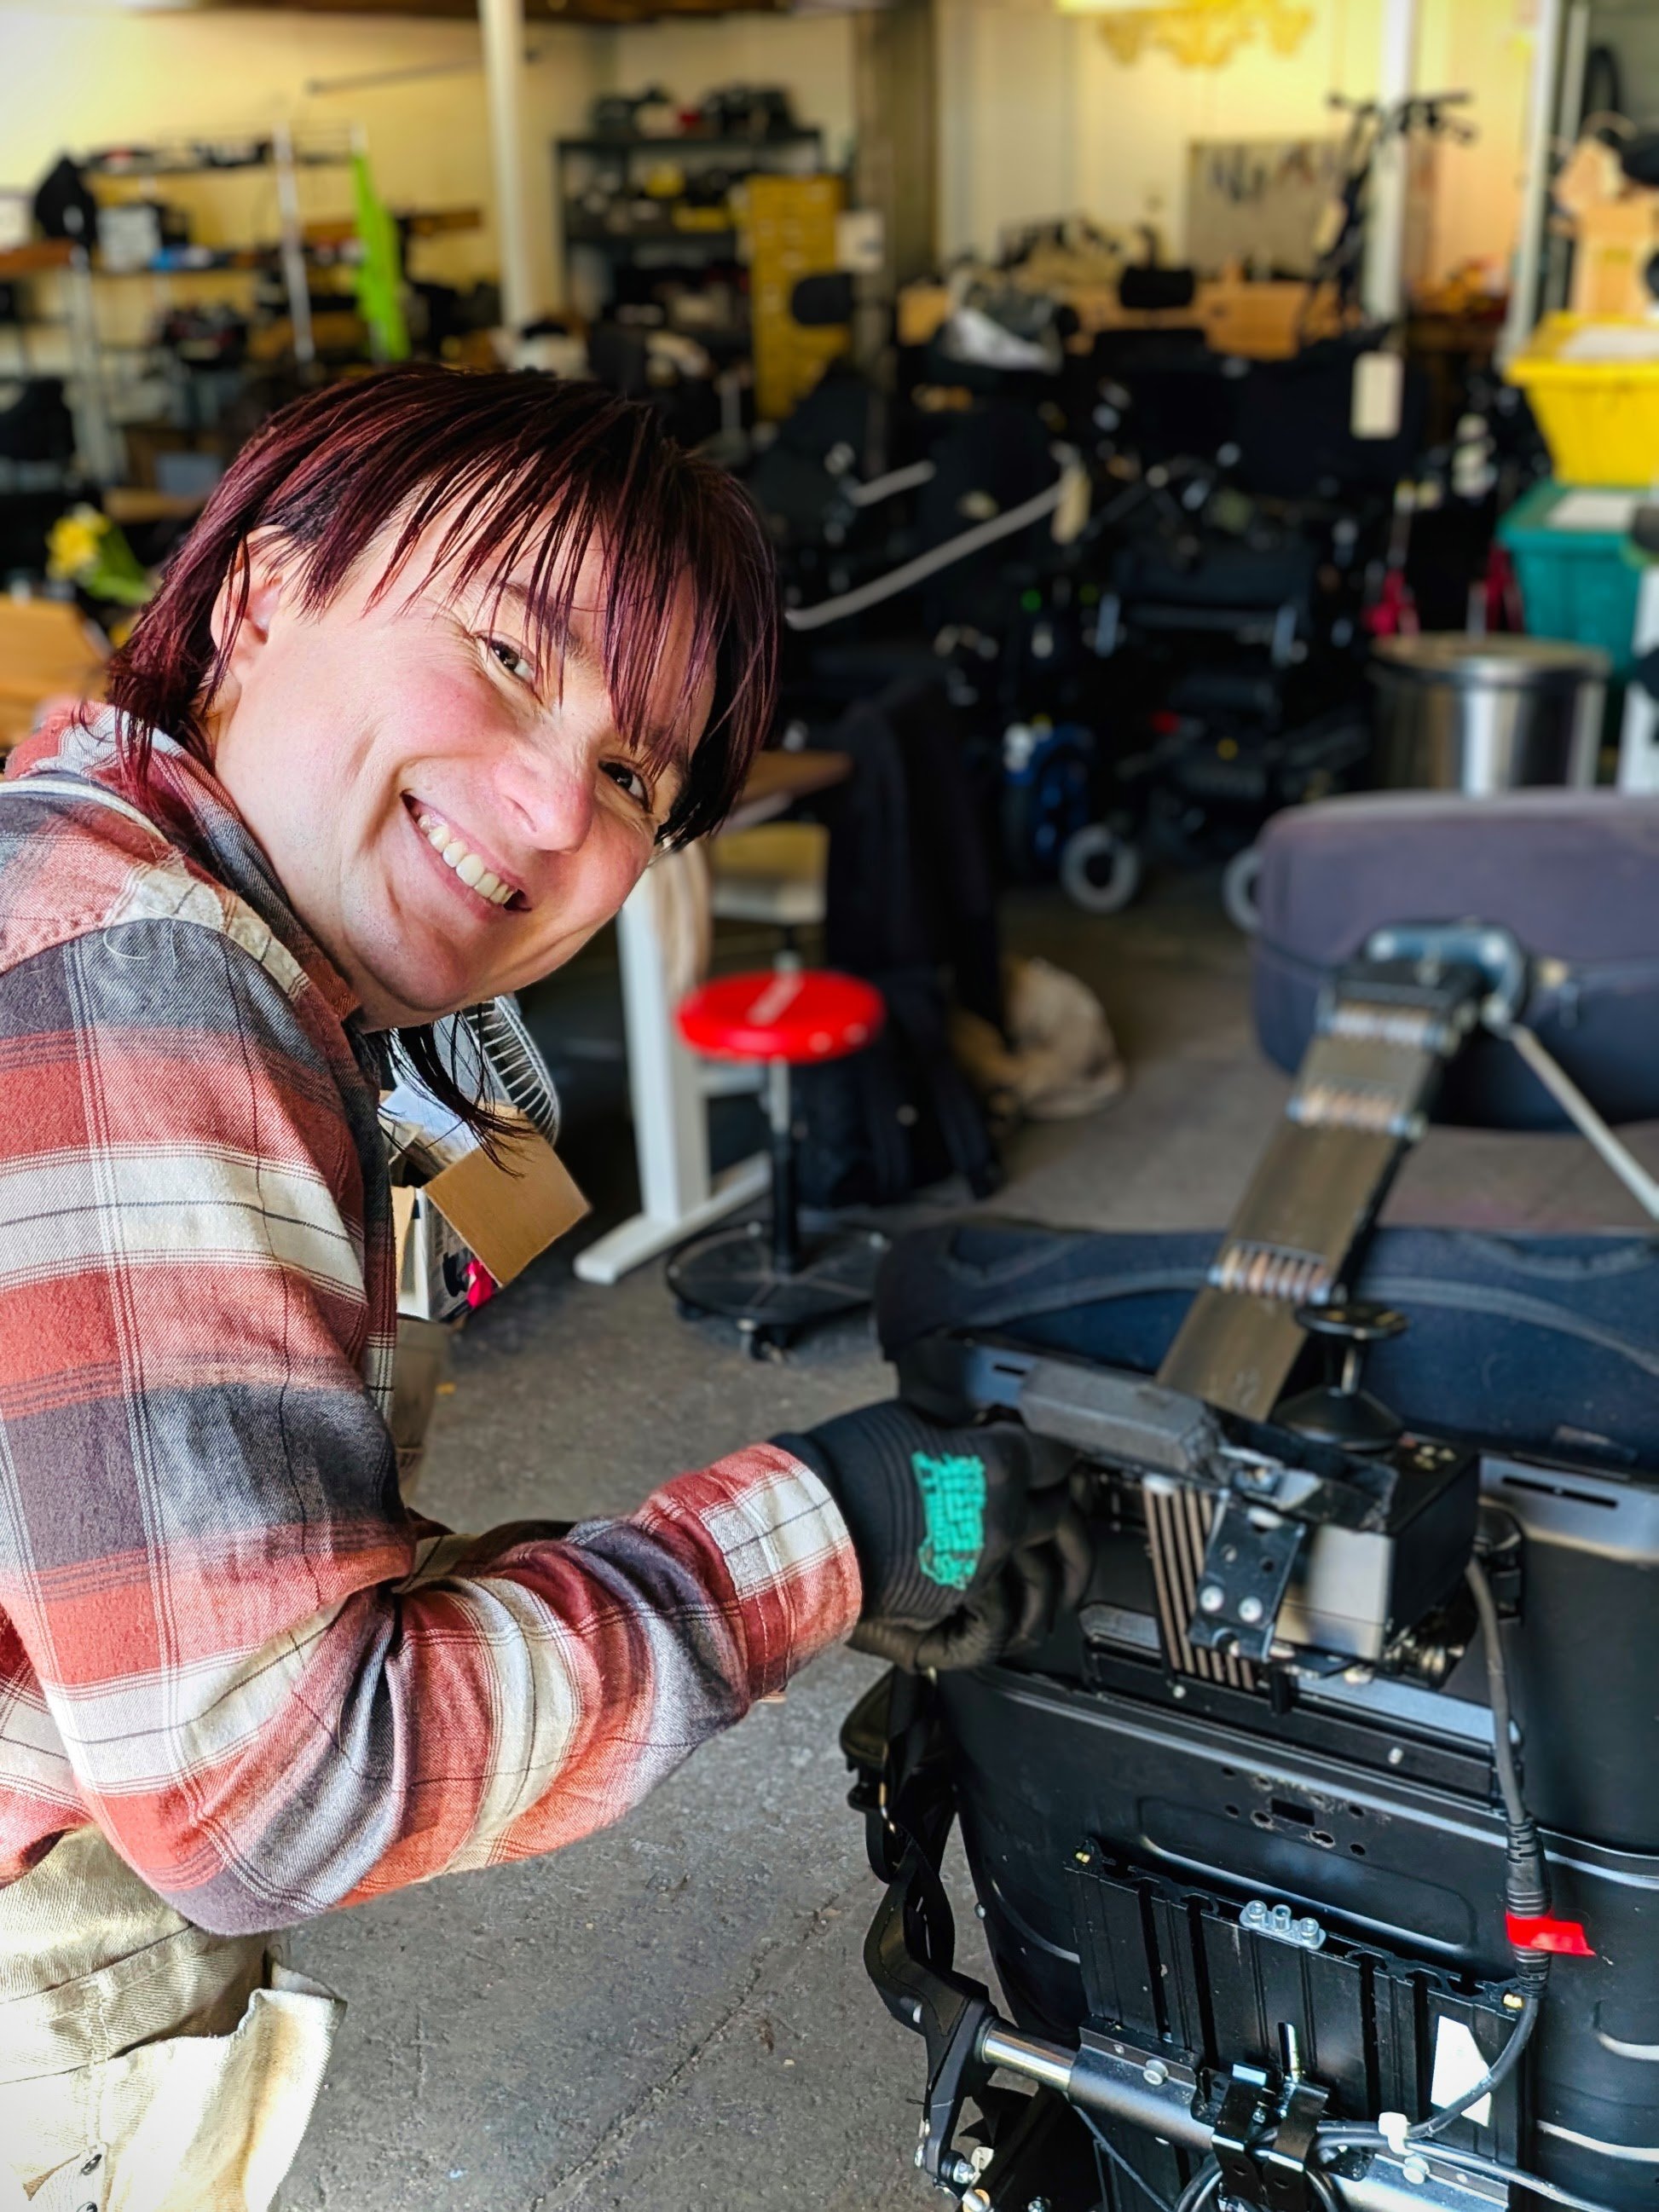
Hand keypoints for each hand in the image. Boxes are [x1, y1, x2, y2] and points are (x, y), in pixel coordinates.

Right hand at [776, 1401, 1089, 1672]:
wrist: (804, 1524)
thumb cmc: (845, 1466)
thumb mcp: (912, 1419)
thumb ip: (962, 1426)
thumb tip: (979, 1423)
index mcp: (997, 1466)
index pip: (1058, 1454)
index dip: (1061, 1450)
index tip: (1058, 1451)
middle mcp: (1002, 1520)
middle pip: (1064, 1515)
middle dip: (1065, 1503)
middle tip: (1062, 1497)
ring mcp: (983, 1569)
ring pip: (1047, 1576)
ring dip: (1058, 1570)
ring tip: (1061, 1567)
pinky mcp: (956, 1605)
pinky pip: (1004, 1616)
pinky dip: (1013, 1611)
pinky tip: (1017, 1607)